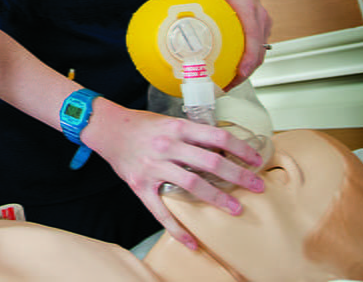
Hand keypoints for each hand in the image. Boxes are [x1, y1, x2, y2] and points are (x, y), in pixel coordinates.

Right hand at [85, 105, 264, 249]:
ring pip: (192, 185)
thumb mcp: (168, 121)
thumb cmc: (139, 124)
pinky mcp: (140, 185)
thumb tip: (221, 147)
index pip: (217, 136)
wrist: (106, 128)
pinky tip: (190, 241)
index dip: (240, 148)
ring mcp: (154, 167)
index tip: (256, 159)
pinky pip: (160, 210)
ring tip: (235, 208)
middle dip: (238, 175)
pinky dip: (176, 228)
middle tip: (257, 186)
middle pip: (211, 162)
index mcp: (177, 128)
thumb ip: (191, 134)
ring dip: (218, 198)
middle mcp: (167, 147)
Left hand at [164, 0, 271, 84]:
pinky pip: (255, 49)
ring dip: (246, 70)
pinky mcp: (258, 29)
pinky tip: (229, 72)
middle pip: (259, 50)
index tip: (242, 70)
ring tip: (227, 85)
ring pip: (259, 52)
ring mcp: (261, 24)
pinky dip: (245, 62)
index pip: (253, 34)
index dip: (250, 55)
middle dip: (247, 71)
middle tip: (228, 85)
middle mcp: (258, 16)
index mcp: (247, 6)